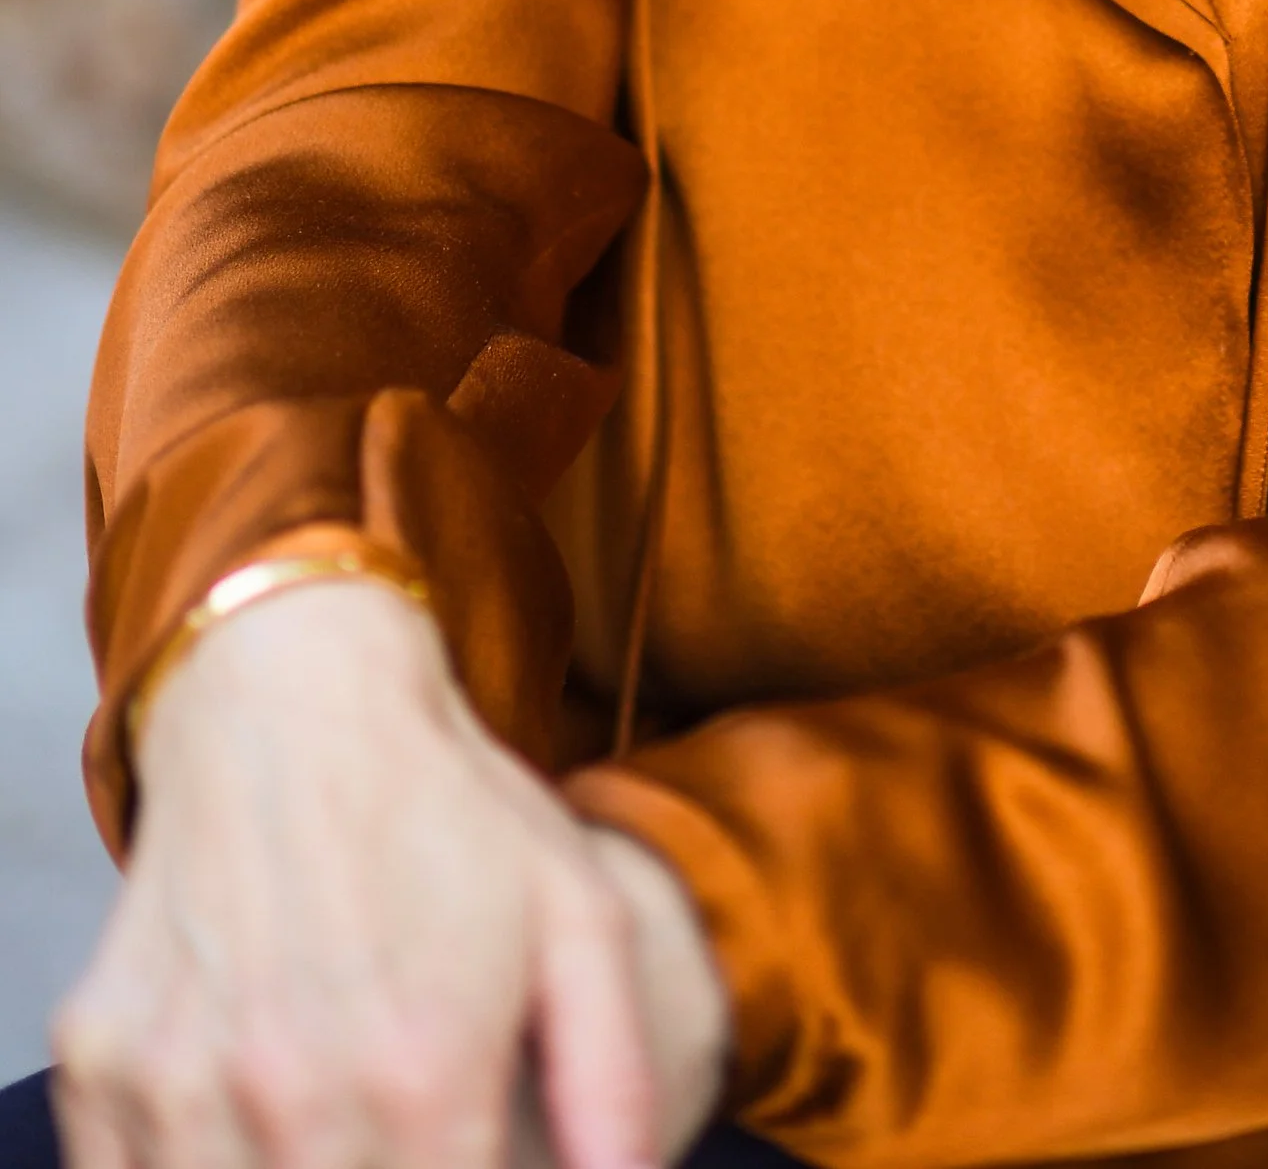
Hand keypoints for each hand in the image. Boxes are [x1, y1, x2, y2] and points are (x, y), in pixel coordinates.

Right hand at [52, 579, 728, 1168]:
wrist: (295, 698)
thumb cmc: (445, 810)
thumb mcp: (578, 915)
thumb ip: (613, 1078)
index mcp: (422, 1077)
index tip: (458, 1149)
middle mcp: (294, 1096)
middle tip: (394, 1128)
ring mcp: (180, 1083)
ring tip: (326, 1117)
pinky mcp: (101, 1061)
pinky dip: (176, 1161)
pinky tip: (238, 1114)